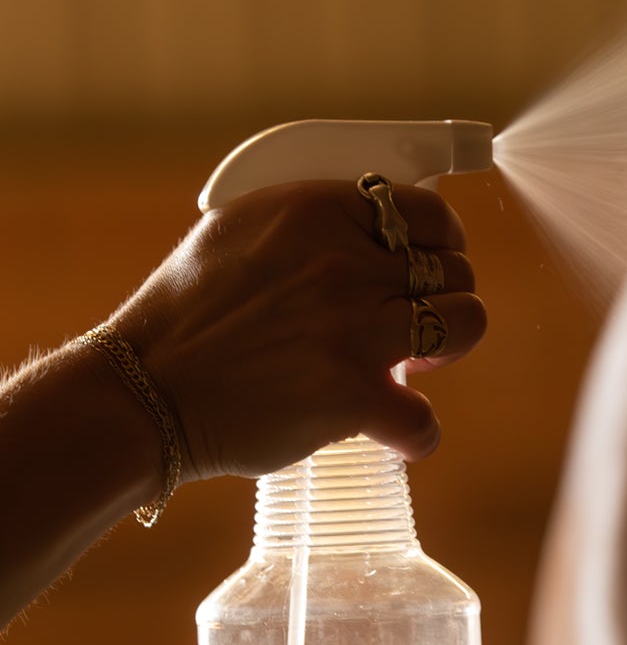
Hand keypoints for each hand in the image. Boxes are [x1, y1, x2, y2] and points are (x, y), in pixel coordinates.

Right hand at [110, 179, 486, 479]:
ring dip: (449, 350)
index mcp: (316, 211)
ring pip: (466, 325)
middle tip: (411, 324)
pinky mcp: (352, 395)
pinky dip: (417, 433)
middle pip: (456, 271)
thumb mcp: (239, 230)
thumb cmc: (187, 315)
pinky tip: (395, 431)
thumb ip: (312, 223)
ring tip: (414, 365)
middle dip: (445, 298)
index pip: (428, 213)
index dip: (444, 244)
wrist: (143, 392)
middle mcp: (343, 263)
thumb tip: (377, 227)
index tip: (432, 266)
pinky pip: (426, 418)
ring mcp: (353, 329)